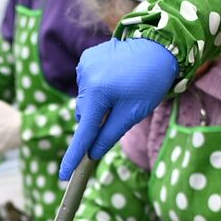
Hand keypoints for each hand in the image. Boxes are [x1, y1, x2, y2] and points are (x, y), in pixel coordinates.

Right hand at [60, 38, 177, 179]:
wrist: (158, 46)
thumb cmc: (149, 81)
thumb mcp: (133, 113)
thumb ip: (109, 134)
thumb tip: (93, 152)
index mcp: (98, 93)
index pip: (84, 132)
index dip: (74, 156)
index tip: (62, 175)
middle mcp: (85, 79)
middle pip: (85, 116)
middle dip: (97, 122)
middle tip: (119, 114)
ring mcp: (83, 67)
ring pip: (86, 101)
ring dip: (98, 105)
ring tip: (121, 91)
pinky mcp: (86, 59)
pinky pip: (87, 85)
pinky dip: (97, 89)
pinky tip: (114, 80)